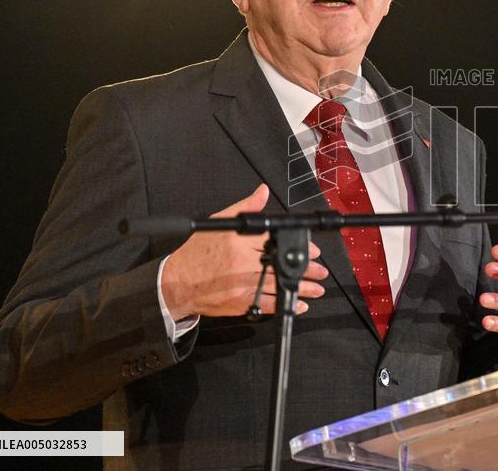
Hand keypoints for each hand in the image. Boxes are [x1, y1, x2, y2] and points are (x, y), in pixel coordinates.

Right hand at [160, 184, 328, 318]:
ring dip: (302, 288)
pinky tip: (300, 304)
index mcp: (238, 241)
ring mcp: (241, 284)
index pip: (274, 241)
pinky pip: (268, 305)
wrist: (177, 283)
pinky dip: (286, 305)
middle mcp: (241, 262)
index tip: (312, 249)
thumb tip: (262, 192)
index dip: (296, 246)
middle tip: (320, 269)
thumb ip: (244, 208)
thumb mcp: (219, 223)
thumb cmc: (197, 252)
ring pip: (278, 285)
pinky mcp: (240, 303)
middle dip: (306, 268)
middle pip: (281, 263)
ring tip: (318, 287)